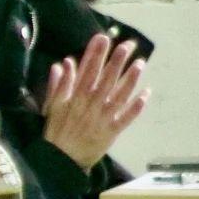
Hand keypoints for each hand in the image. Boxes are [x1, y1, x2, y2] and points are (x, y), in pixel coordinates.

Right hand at [43, 33, 149, 170]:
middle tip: (128, 45)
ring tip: (140, 63)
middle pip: (105, 80)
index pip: (86, 71)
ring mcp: (102, 118)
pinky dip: (135, 107)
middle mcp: (90, 105)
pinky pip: (125, 118)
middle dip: (116, 62)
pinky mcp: (111, 132)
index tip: (103, 38)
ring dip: (129, 80)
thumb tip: (64, 63)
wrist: (59, 160)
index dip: (95, 54)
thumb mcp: (52, 106)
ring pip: (118, 96)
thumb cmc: (56, 132)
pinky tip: (146, 94)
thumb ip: (59, 84)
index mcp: (75, 98)